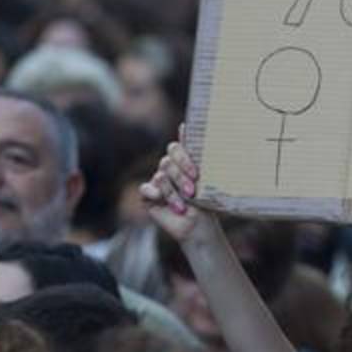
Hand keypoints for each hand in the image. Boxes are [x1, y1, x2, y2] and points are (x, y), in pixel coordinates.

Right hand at [140, 124, 211, 242]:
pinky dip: (154, 193)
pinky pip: (145, 188)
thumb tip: (187, 127)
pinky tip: (160, 199)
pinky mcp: (148, 195)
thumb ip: (199, 156)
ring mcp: (158, 181)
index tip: (194, 166)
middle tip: (192, 190)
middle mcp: (169, 168)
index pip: (176, 148)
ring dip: (173, 192)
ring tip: (185, 204)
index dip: (183, 154)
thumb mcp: (207, 179)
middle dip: (181, 176)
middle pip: (168, 161)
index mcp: (183, 162)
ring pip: (160, 176)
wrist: (198, 225)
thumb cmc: (205, 202)